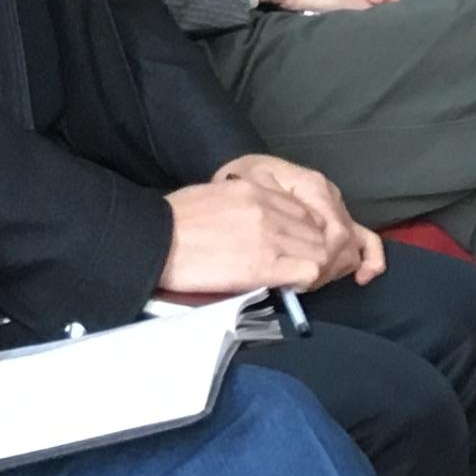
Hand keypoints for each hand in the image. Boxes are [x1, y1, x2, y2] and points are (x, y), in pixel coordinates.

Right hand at [161, 155, 380, 295]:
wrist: (157, 242)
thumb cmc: (176, 219)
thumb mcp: (214, 195)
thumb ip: (244, 203)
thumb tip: (258, 220)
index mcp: (254, 189)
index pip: (303, 209)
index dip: (304, 230)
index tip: (293, 245)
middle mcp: (268, 210)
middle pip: (315, 230)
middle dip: (312, 248)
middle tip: (298, 265)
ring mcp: (270, 237)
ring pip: (318, 251)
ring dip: (312, 265)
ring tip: (295, 277)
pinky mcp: (266, 266)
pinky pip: (308, 272)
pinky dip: (306, 280)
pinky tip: (291, 285)